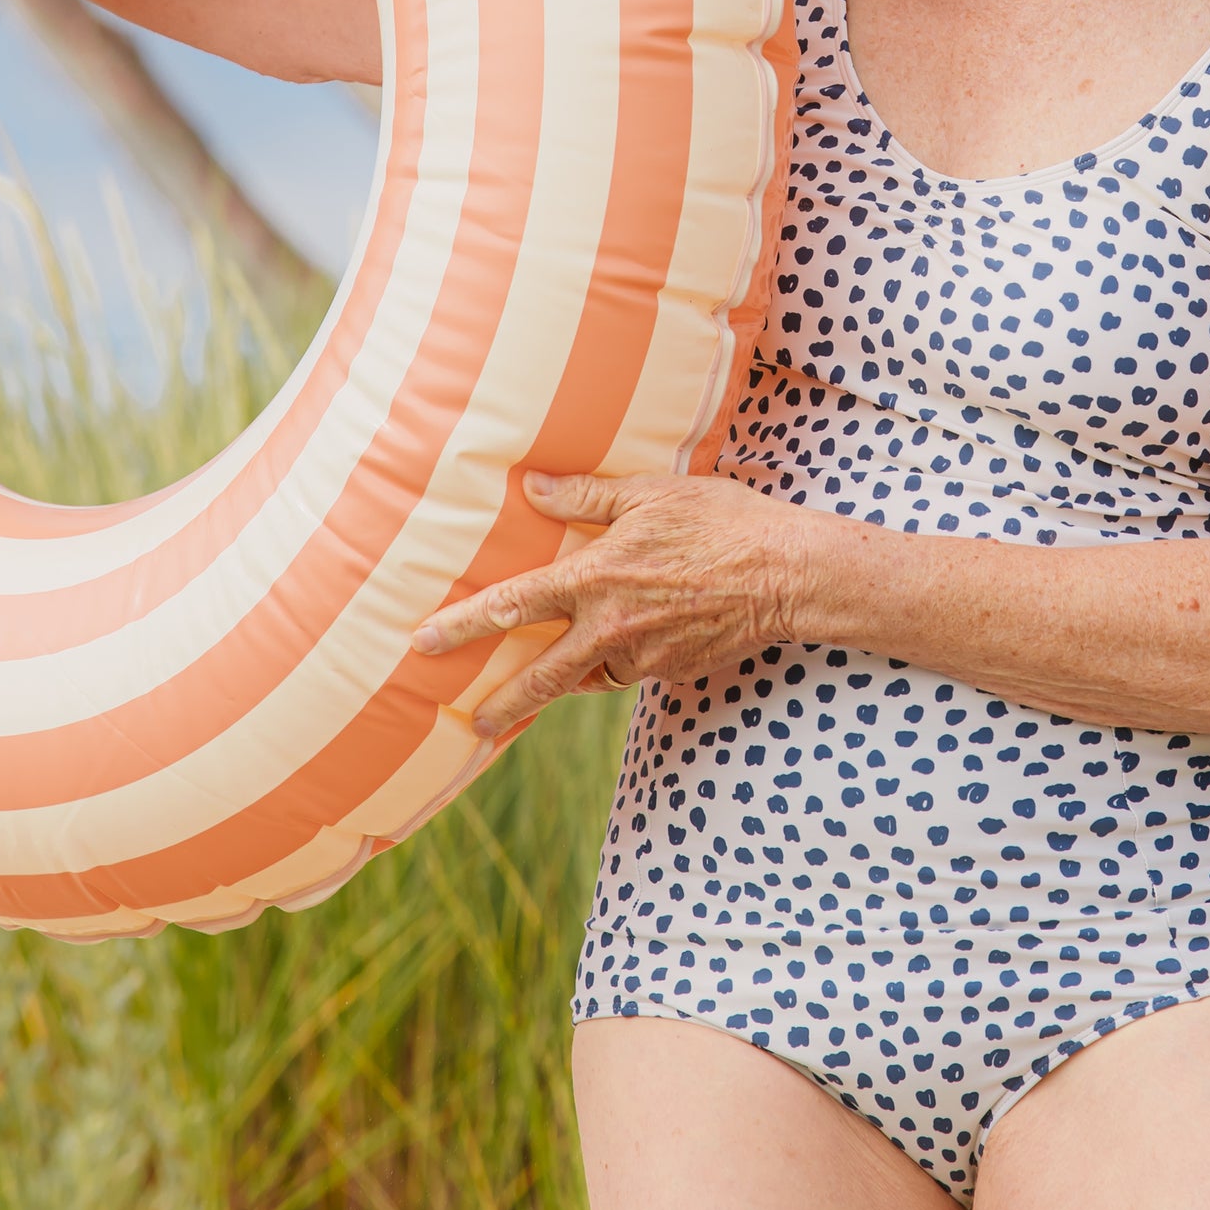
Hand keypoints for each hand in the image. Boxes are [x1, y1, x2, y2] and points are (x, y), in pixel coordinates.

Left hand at [410, 470, 804, 740]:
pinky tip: (621, 646)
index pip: (511, 605)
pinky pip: (629, 671)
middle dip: (500, 701)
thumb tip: (535, 488)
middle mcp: (610, 627)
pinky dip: (615, 663)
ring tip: (543, 680)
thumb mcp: (651, 493)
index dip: (461, 625)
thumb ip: (588, 494)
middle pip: (540, 676)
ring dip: (564, 679)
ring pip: (588, 675)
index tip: (422, 642)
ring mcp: (642, 656)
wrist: (787, 573)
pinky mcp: (672, 671)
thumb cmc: (721, 521)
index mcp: (595, 578)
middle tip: (469, 721)